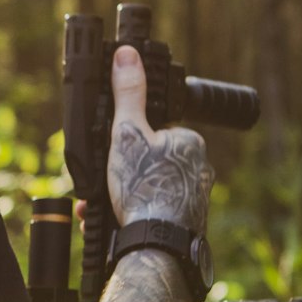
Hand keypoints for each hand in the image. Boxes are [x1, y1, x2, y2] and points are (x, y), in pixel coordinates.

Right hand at [107, 45, 213, 231]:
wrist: (157, 246)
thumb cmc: (145, 188)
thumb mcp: (127, 133)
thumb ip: (128, 95)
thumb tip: (129, 55)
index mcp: (188, 142)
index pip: (154, 132)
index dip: (127, 143)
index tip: (112, 156)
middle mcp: (199, 168)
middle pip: (151, 162)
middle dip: (123, 174)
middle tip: (103, 185)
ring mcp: (196, 198)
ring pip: (152, 189)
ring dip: (124, 197)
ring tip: (104, 209)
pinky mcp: (189, 223)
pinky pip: (157, 212)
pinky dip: (136, 216)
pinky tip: (119, 225)